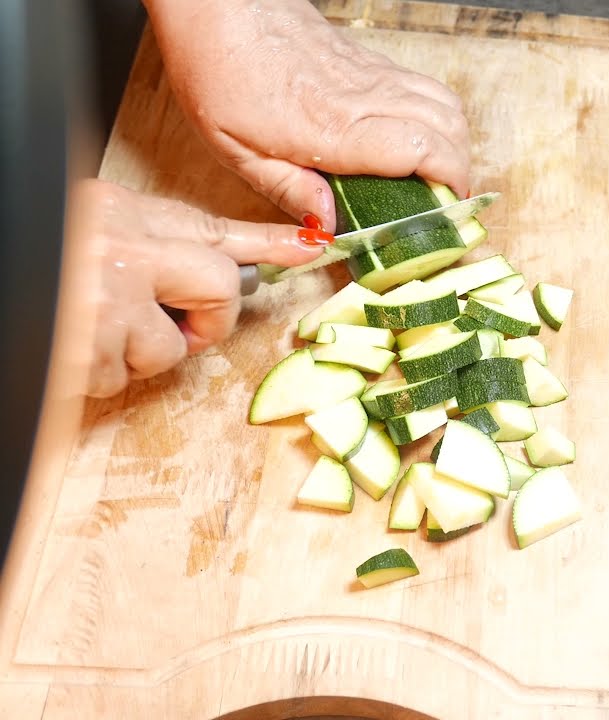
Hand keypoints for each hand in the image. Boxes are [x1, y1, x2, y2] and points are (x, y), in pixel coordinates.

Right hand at [70, 179, 332, 397]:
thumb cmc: (35, 248)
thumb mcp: (88, 227)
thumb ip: (147, 245)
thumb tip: (202, 274)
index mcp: (122, 213)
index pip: (217, 230)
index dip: (272, 243)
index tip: (313, 245)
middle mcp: (125, 249)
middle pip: (220, 286)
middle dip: (207, 320)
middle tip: (172, 329)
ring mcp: (109, 297)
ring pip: (169, 348)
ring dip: (134, 355)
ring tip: (90, 332)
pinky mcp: (88, 345)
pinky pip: (119, 377)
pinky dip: (95, 375)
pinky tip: (70, 348)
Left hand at [142, 0, 470, 231]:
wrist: (219, 6)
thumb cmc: (220, 70)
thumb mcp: (235, 149)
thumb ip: (287, 190)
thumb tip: (327, 227)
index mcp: (331, 127)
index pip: (421, 149)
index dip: (448, 180)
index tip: (446, 208)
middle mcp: (363, 97)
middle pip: (447, 127)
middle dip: (459, 169)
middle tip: (443, 200)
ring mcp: (372, 74)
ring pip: (446, 103)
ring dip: (454, 141)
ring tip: (437, 172)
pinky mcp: (372, 62)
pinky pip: (426, 88)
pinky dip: (438, 117)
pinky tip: (418, 138)